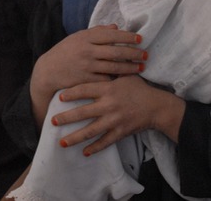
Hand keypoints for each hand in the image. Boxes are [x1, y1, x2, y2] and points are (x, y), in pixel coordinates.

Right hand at [30, 24, 145, 124]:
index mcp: (85, 37)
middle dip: (133, 53)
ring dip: (130, 67)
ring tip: (141, 67)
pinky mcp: (86, 80)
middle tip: (145, 54)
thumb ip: (97, 31)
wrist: (48, 71)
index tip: (140, 39)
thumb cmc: (65, 52)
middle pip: (115, 51)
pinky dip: (117, 79)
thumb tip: (116, 27)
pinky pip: (106, 80)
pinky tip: (127, 79)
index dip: (127, 37)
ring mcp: (86, 66)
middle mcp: (87, 51)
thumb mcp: (78, 37)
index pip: (111, 35)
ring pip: (114, 67)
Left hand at [52, 75, 184, 155]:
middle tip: (52, 121)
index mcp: (108, 89)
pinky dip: (94, 148)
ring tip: (62, 142)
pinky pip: (105, 142)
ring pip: (90, 131)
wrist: (157, 106)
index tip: (59, 97)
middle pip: (83, 112)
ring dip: (75, 137)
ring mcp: (114, 120)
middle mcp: (109, 105)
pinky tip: (84, 152)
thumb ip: (112, 69)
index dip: (71, 94)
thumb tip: (102, 57)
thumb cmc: (140, 89)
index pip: (85, 90)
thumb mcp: (126, 75)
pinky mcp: (120, 132)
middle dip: (66, 118)